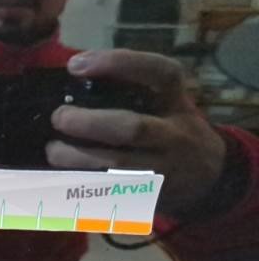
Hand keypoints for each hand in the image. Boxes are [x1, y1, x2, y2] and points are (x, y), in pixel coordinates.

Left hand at [47, 49, 225, 214]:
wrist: (207, 177)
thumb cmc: (170, 128)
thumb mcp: (165, 101)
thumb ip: (131, 88)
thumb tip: (71, 77)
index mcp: (176, 101)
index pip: (160, 73)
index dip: (117, 64)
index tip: (75, 65)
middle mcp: (174, 135)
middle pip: (132, 128)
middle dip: (88, 122)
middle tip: (59, 117)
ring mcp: (163, 169)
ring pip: (116, 166)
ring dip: (76, 158)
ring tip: (53, 150)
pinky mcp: (149, 196)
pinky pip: (109, 192)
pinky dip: (80, 184)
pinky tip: (60, 176)